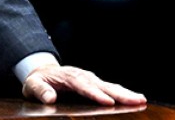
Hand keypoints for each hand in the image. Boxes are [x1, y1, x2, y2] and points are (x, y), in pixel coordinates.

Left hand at [22, 63, 145, 105]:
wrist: (43, 72)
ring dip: (125, 93)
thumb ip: (40, 91)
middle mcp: (82, 76)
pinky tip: (137, 99)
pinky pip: (111, 88)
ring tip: (141, 100)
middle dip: (118, 93)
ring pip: (109, 86)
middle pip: (101, 85)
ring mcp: (90, 79)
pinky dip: (124, 93)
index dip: (95, 94)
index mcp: (68, 77)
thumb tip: (49, 98)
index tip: (107, 102)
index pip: (83, 85)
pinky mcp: (95, 83)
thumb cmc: (38, 81)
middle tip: (135, 100)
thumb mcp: (32, 85)